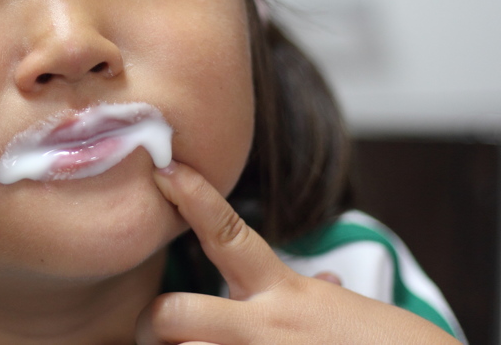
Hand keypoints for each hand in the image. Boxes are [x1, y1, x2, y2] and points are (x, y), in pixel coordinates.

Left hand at [136, 161, 460, 344]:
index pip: (228, 235)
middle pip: (177, 312)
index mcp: (286, 295)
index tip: (166, 171)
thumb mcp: (347, 314)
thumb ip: (316, 295)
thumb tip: (319, 280)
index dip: (194, 199)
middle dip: (155, 322)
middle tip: (153, 330)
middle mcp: (267, 329)